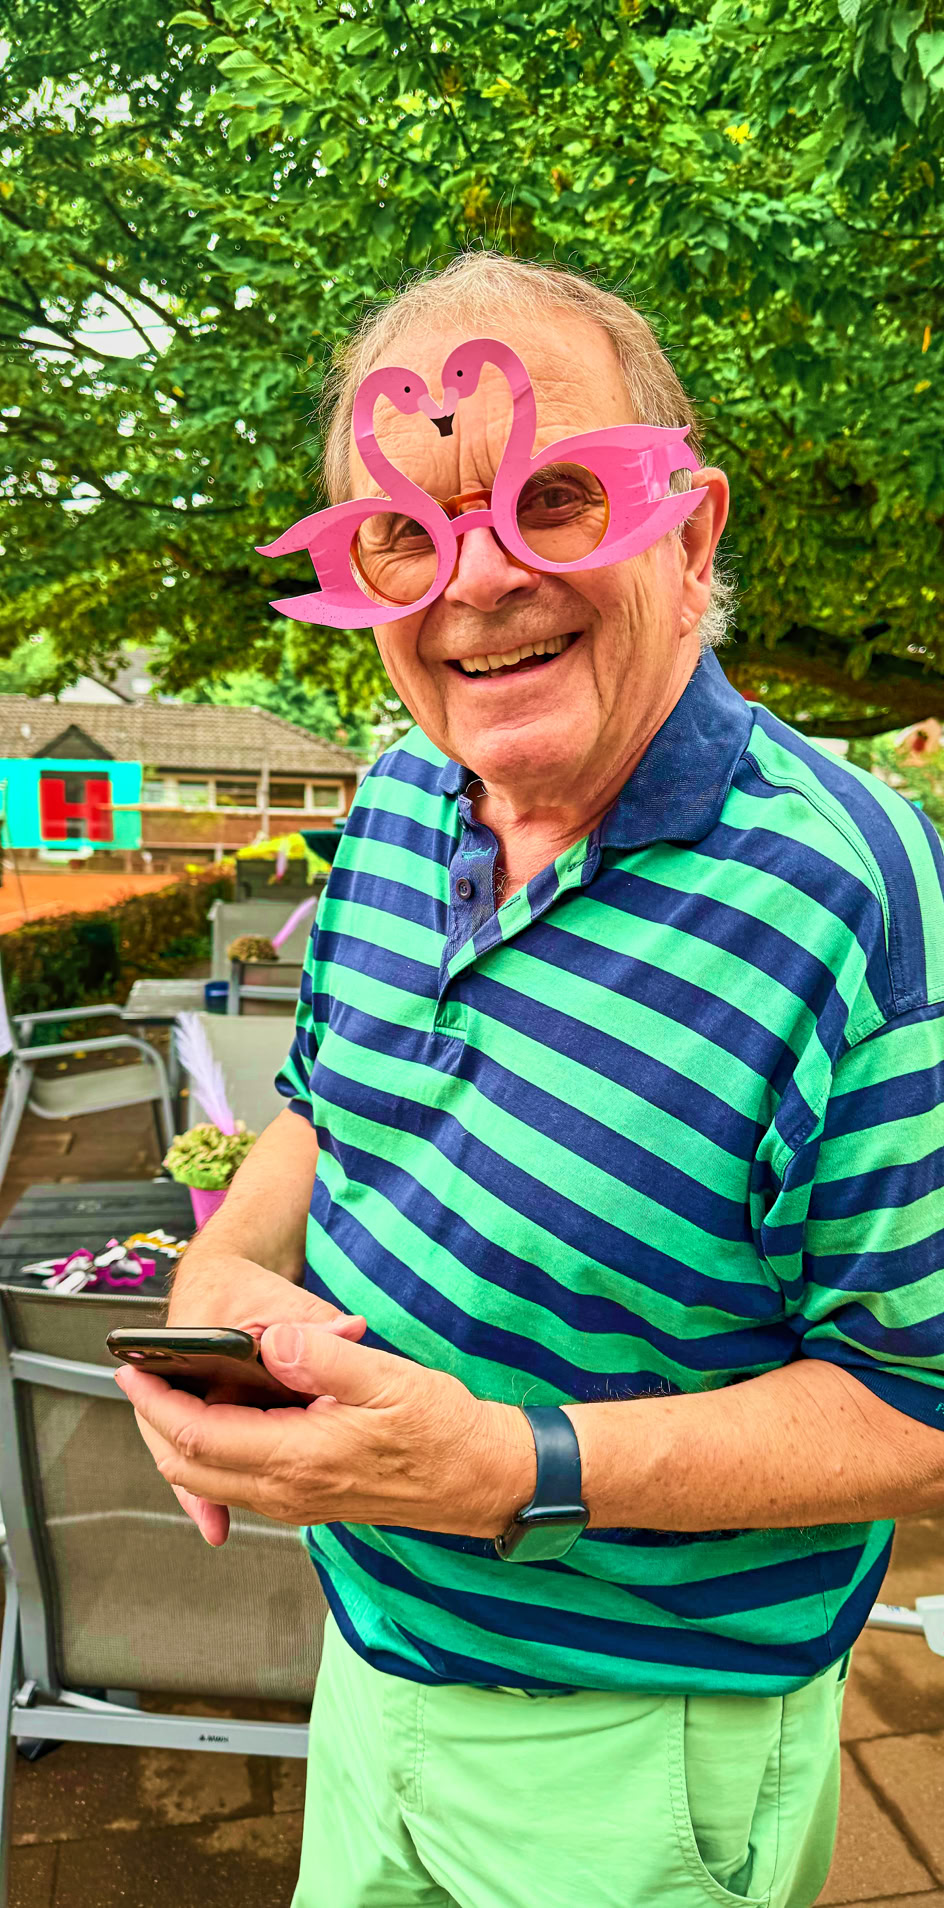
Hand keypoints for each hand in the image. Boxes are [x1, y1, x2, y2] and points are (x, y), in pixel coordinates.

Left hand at [114, 1324, 536, 1542]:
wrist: (483, 1480)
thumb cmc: (445, 1431)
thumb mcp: (389, 1378)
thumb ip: (323, 1357)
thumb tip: (273, 1339)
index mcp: (299, 1458)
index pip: (199, 1437)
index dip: (156, 1403)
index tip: (132, 1369)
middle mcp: (289, 1491)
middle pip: (190, 1467)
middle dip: (154, 1423)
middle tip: (138, 1378)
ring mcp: (298, 1503)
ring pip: (211, 1480)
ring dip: (181, 1440)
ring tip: (171, 1391)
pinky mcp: (310, 1501)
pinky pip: (241, 1482)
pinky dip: (214, 1451)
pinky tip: (224, 1416)